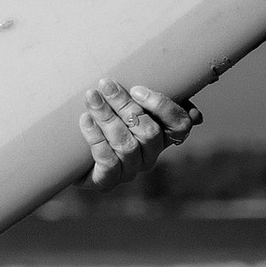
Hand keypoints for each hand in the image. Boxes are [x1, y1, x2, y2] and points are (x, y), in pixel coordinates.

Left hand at [80, 76, 201, 188]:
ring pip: (126, 144)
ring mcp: (130, 171)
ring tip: (91, 97)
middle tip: (105, 84)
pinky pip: (107, 161)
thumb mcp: (128, 103)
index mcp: (163, 136)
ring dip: (107, 117)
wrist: (70, 153)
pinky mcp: (107, 181)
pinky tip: (85, 119)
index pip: (180, 125)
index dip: (162, 107)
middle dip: (125, 105)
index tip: (137, 88)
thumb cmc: (106, 119)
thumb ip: (151, 97)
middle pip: (148, 131)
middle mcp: (150, 156)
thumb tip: (195, 113)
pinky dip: (96, 137)